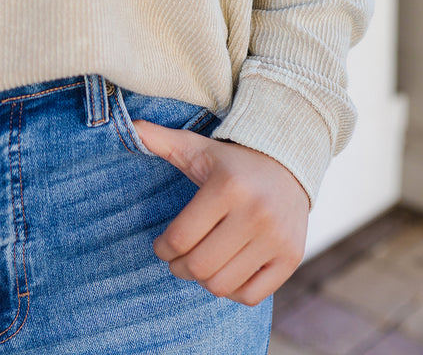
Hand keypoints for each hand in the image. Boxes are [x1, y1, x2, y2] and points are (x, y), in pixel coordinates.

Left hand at [131, 119, 309, 305]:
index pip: (180, 237)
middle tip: (177, 260)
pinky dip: (232, 291)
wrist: (288, 166)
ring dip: (203, 280)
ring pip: (222, 284)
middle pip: (200, 265)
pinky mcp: (291, 257)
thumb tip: (131, 127)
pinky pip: (251, 296)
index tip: (161, 246)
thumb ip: (162, 140)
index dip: (162, 248)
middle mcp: (255, 212)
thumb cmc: (232, 162)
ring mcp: (276, 237)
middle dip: (179, 267)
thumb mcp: (197, 148)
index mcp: (227, 186)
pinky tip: (226, 270)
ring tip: (199, 264)